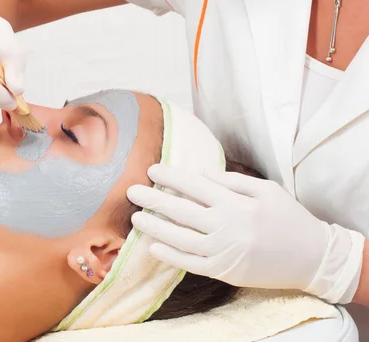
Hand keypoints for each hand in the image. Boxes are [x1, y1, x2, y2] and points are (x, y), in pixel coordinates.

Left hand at [128, 164, 364, 303]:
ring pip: (180, 238)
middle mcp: (226, 226)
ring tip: (135, 218)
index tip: (152, 170)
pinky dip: (170, 256)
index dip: (171, 177)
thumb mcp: (266, 190)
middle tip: (131, 191)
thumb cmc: (288, 218)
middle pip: (181, 211)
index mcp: (236, 203)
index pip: (195, 186)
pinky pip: (190, 263)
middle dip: (153, 199)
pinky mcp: (223, 271)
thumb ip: (232, 181)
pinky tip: (152, 246)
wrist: (311, 257)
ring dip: (155, 227)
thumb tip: (201, 173)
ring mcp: (223, 251)